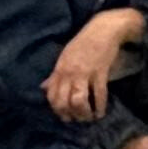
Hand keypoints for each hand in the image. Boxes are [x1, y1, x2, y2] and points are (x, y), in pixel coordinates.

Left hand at [48, 9, 142, 124]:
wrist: (104, 29)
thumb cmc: (84, 42)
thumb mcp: (65, 57)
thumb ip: (55, 74)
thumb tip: (43, 87)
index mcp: (60, 69)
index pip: (52, 95)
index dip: (57, 110)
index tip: (65, 116)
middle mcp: (69, 73)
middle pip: (63, 102)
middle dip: (70, 115)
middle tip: (77, 119)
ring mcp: (85, 73)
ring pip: (79, 101)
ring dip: (84, 113)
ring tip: (89, 117)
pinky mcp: (100, 72)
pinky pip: (99, 94)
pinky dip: (100, 106)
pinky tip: (101, 112)